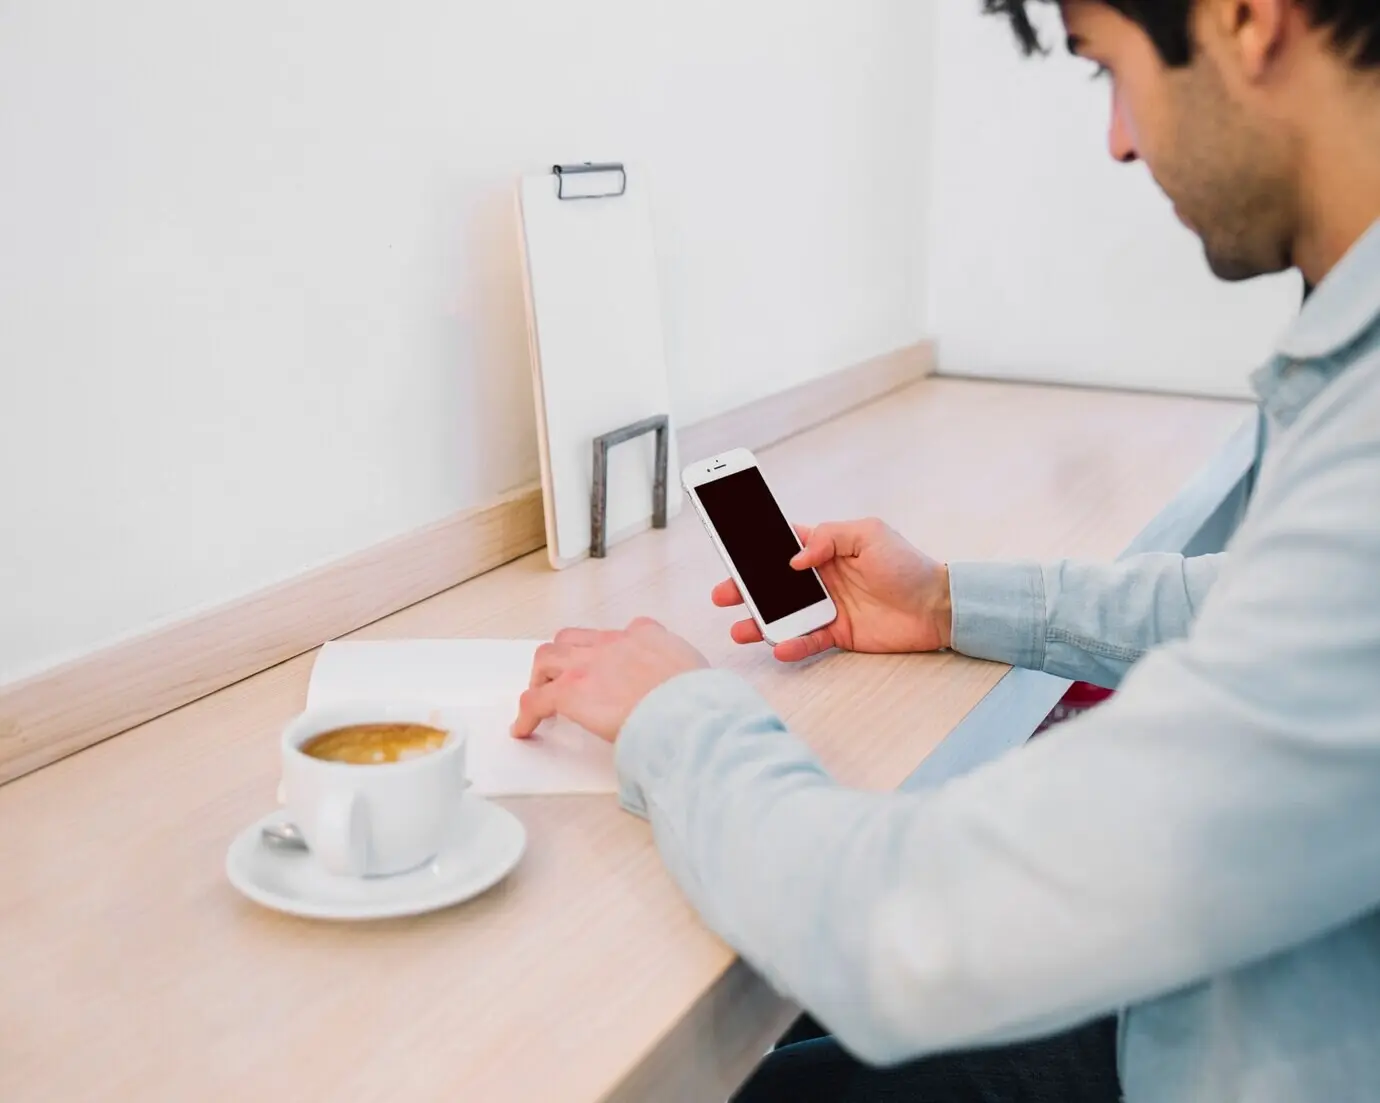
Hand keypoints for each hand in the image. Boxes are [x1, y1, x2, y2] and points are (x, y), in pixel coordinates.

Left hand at [511, 617, 709, 741]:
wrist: (686, 710)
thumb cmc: (697, 698)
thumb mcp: (695, 669)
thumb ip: (680, 671)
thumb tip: (685, 688)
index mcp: (645, 635)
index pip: (617, 635)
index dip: (604, 652)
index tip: (602, 666)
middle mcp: (612, 643)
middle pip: (573, 639)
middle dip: (563, 656)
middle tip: (560, 678)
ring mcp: (588, 664)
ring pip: (548, 657)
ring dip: (541, 676)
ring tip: (538, 696)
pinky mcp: (571, 691)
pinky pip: (535, 700)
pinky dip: (526, 714)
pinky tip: (524, 728)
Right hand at [712, 519, 951, 661]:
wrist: (938, 606)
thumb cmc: (908, 565)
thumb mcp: (869, 534)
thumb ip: (829, 537)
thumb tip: (795, 559)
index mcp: (825, 549)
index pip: (783, 546)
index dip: (756, 548)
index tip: (730, 548)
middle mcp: (821, 579)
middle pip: (773, 584)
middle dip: (745, 589)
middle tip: (723, 594)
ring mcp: (827, 608)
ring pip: (784, 616)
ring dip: (759, 622)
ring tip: (739, 629)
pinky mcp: (838, 634)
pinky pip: (808, 641)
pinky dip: (793, 646)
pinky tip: (780, 647)